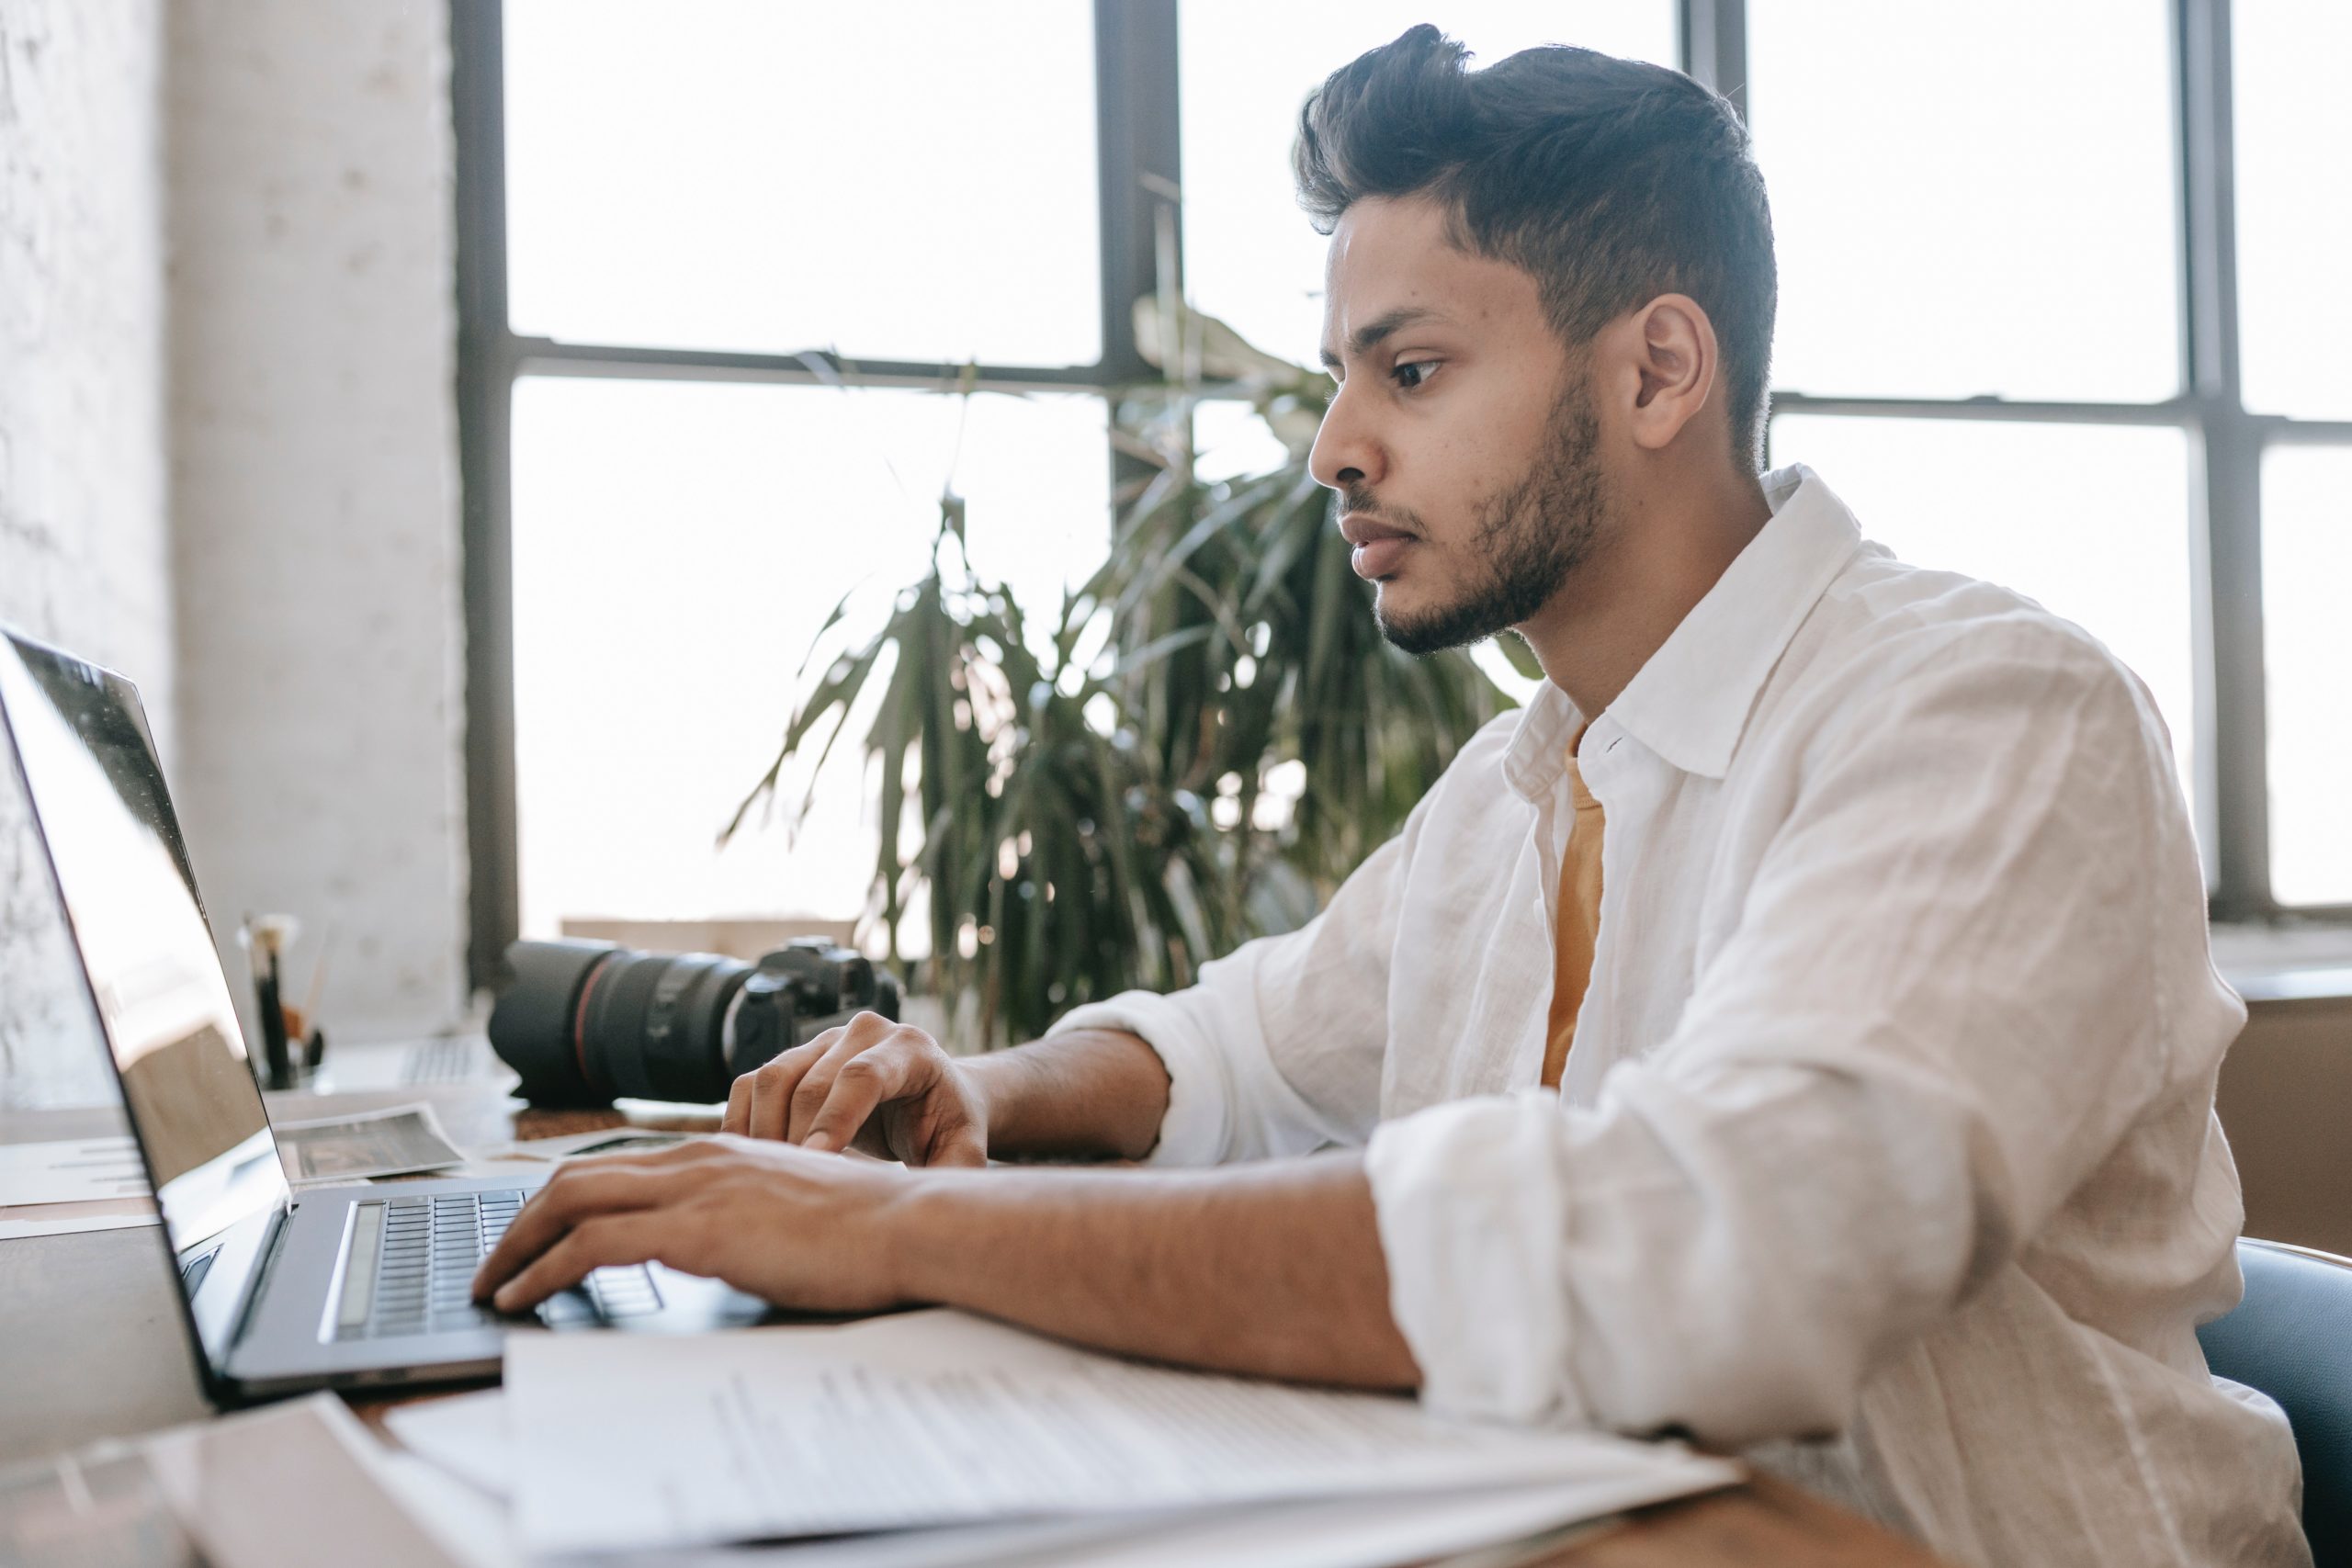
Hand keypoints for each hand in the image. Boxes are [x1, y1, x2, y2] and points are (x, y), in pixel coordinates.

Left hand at [470, 1135, 916, 1313]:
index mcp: (720, 1149)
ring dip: (514, 1247)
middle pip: (574, 1177)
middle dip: (519, 1223)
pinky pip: (593, 1245)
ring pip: (569, 1203)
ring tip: (490, 1286)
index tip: (531, 1235)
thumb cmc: (871, 1224)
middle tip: (491, 1264)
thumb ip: (752, 1209)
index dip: (559, 1201)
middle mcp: (698, 1158)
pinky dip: (543, 1270)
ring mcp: (696, 1189)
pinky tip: (523, 1297)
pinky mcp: (699, 1230)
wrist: (913, 1222)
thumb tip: (732, 1240)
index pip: (614, 1166)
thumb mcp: (796, 1204)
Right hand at [721, 1012, 986, 1166]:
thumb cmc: (948, 1126)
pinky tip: (749, 1164)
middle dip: (796, 1137)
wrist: (934, 1099)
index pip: (862, 1076)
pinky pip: (752, 1083)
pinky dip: (743, 1122)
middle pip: (811, 1081)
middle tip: (790, 1190)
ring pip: (773, 1078)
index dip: (835, 1120)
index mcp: (911, 1049)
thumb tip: (932, 1205)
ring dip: (764, 1132)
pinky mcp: (795, 1057)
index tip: (817, 1165)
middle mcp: (864, 1033)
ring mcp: (825, 1040)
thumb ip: (957, 1171)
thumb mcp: (964, 1148)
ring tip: (770, 1180)